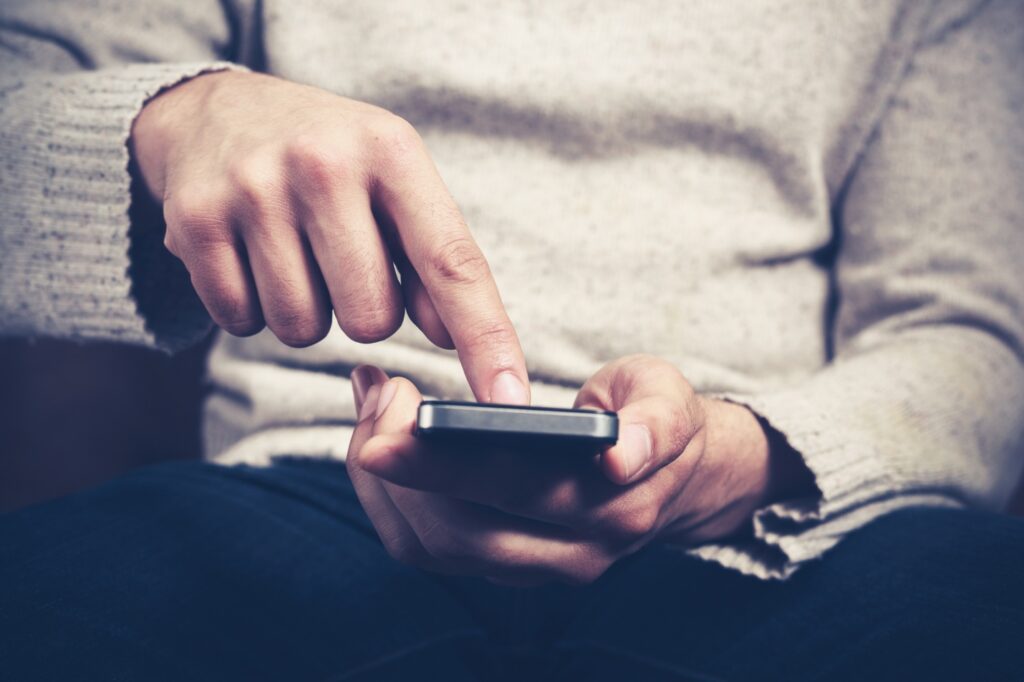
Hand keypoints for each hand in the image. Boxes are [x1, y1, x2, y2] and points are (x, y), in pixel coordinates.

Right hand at [131, 70, 528, 403]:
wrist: (216, 110)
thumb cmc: (329, 159)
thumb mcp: (394, 182)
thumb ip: (431, 258)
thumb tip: (447, 337)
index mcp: (392, 152)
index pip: (452, 264)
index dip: (486, 341)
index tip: (510, 402)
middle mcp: (324, 164)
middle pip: (371, 320)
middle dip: (364, 312)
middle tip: (342, 260)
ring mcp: (253, 190)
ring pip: (303, 329)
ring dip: (307, 311)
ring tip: (294, 252)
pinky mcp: (192, 221)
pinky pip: (240, 321)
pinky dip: (251, 307)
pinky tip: (250, 255)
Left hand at [346, 356, 812, 584]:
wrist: (672, 475)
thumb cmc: (657, 420)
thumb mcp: (669, 398)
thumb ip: (655, 422)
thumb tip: (620, 456)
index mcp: (613, 507)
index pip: (513, 490)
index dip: (441, 462)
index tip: (387, 422)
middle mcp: (569, 553)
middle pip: (456, 531)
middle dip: (396, 466)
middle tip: (377, 391)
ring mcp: (531, 568)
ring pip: (431, 547)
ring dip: (381, 482)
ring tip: (371, 406)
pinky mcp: (500, 565)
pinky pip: (425, 546)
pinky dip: (386, 496)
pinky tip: (376, 438)